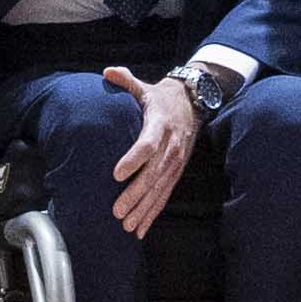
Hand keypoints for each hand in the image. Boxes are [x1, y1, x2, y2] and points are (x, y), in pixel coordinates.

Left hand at [105, 68, 205, 234]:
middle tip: (117, 211)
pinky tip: (140, 229)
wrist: (193, 103)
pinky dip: (153, 213)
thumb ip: (126, 80)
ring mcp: (175, 162)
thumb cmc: (160, 98)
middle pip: (153, 174)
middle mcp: (170, 147)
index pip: (148, 144)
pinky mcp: (176, 172)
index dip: (133, 159)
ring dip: (144, 209)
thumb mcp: (145, 87)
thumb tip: (107, 72)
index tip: (116, 174)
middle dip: (135, 195)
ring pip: (160, 189)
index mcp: (160, 125)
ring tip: (127, 226)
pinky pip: (165, 195)